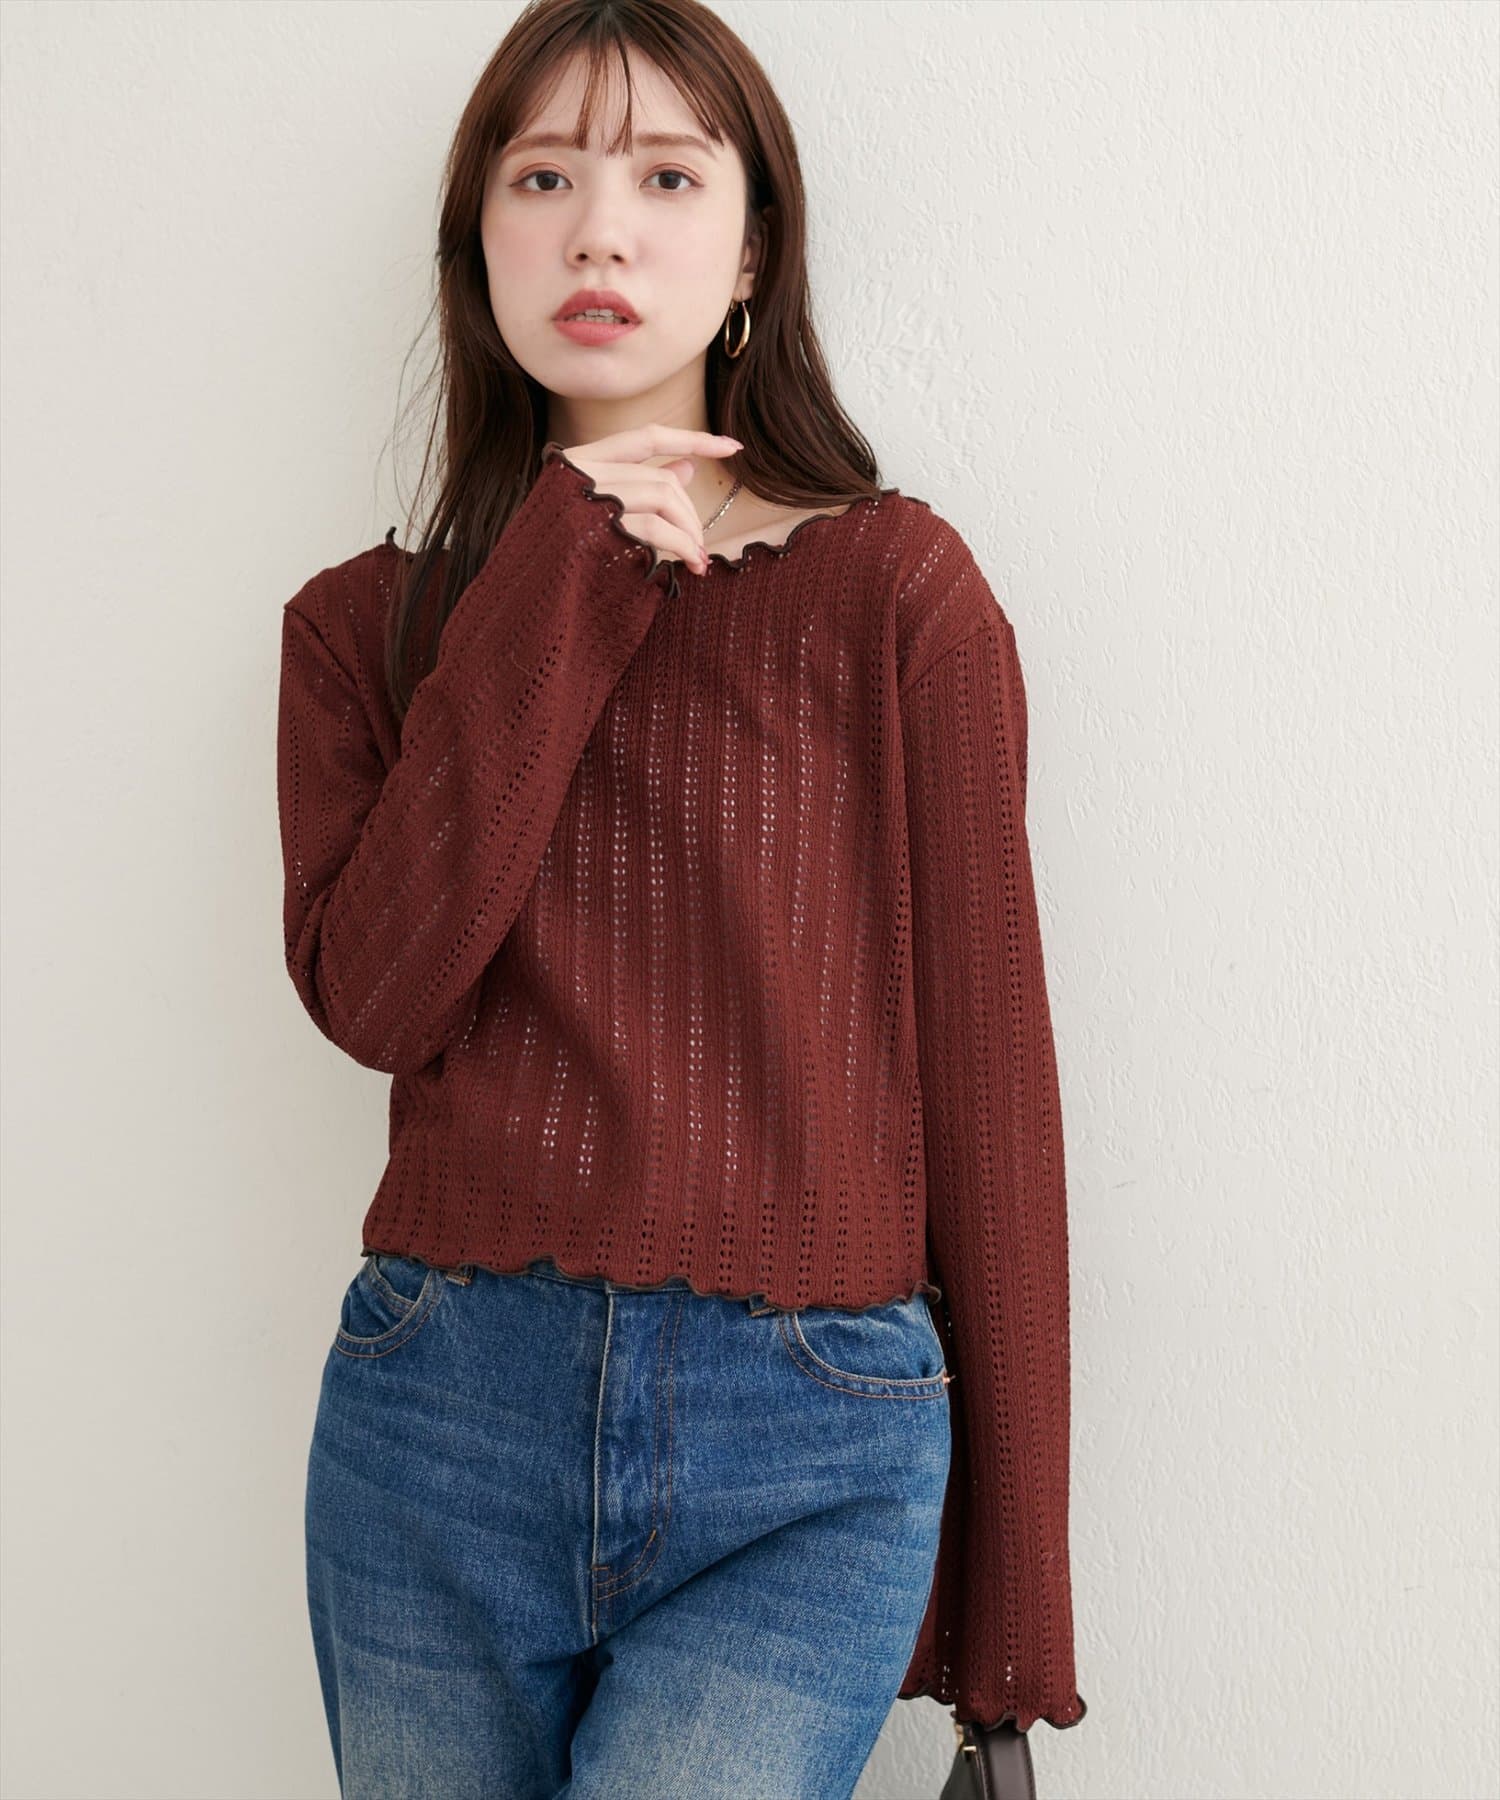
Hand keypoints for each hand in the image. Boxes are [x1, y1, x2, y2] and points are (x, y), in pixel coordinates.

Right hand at [561, 425, 741, 574]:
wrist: (517, 606)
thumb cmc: (556, 562)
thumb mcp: (597, 517)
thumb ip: (640, 487)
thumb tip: (689, 465)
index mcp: (577, 462)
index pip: (646, 437)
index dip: (693, 438)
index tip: (734, 446)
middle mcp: (578, 472)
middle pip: (661, 477)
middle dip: (691, 514)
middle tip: (700, 548)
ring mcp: (584, 498)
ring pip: (662, 495)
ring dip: (690, 532)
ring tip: (698, 562)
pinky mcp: (593, 529)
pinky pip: (654, 527)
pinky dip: (680, 545)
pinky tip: (689, 565)